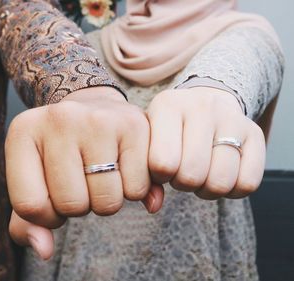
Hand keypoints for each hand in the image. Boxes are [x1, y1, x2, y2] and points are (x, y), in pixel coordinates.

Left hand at [5, 87, 163, 259]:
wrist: (93, 107)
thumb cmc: (58, 153)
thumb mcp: (32, 180)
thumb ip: (28, 222)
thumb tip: (44, 249)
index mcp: (22, 132)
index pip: (30, 205)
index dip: (46, 215)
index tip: (53, 195)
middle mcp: (58, 118)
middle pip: (72, 205)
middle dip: (79, 206)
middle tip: (81, 180)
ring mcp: (98, 119)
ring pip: (107, 202)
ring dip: (106, 200)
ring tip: (100, 173)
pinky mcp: (134, 125)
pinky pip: (137, 190)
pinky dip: (133, 190)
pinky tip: (123, 167)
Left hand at [147, 87, 265, 199]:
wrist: (202, 102)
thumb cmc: (167, 129)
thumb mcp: (147, 138)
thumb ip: (142, 171)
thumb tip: (153, 205)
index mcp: (168, 105)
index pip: (163, 163)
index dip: (160, 177)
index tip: (160, 169)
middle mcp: (202, 107)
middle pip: (193, 175)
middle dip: (183, 184)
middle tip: (180, 172)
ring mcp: (232, 119)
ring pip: (221, 181)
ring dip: (207, 189)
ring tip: (199, 174)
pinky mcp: (256, 133)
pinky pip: (248, 183)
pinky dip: (232, 191)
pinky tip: (219, 175)